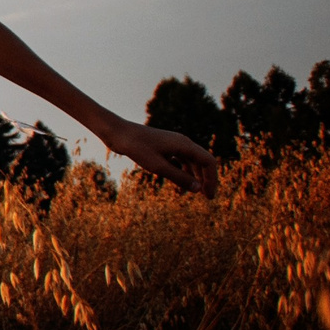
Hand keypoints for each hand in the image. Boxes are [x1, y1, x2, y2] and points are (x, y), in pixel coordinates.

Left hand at [100, 119, 219, 195]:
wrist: (117, 132)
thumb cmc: (136, 147)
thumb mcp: (158, 166)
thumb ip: (179, 177)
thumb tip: (198, 189)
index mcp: (185, 145)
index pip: (209, 162)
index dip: (212, 180)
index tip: (208, 196)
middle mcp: (182, 142)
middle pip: (202, 161)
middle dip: (206, 179)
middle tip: (206, 197)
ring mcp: (173, 143)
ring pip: (192, 161)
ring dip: (195, 175)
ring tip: (194, 190)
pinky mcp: (163, 146)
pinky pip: (180, 159)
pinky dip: (183, 170)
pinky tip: (180, 181)